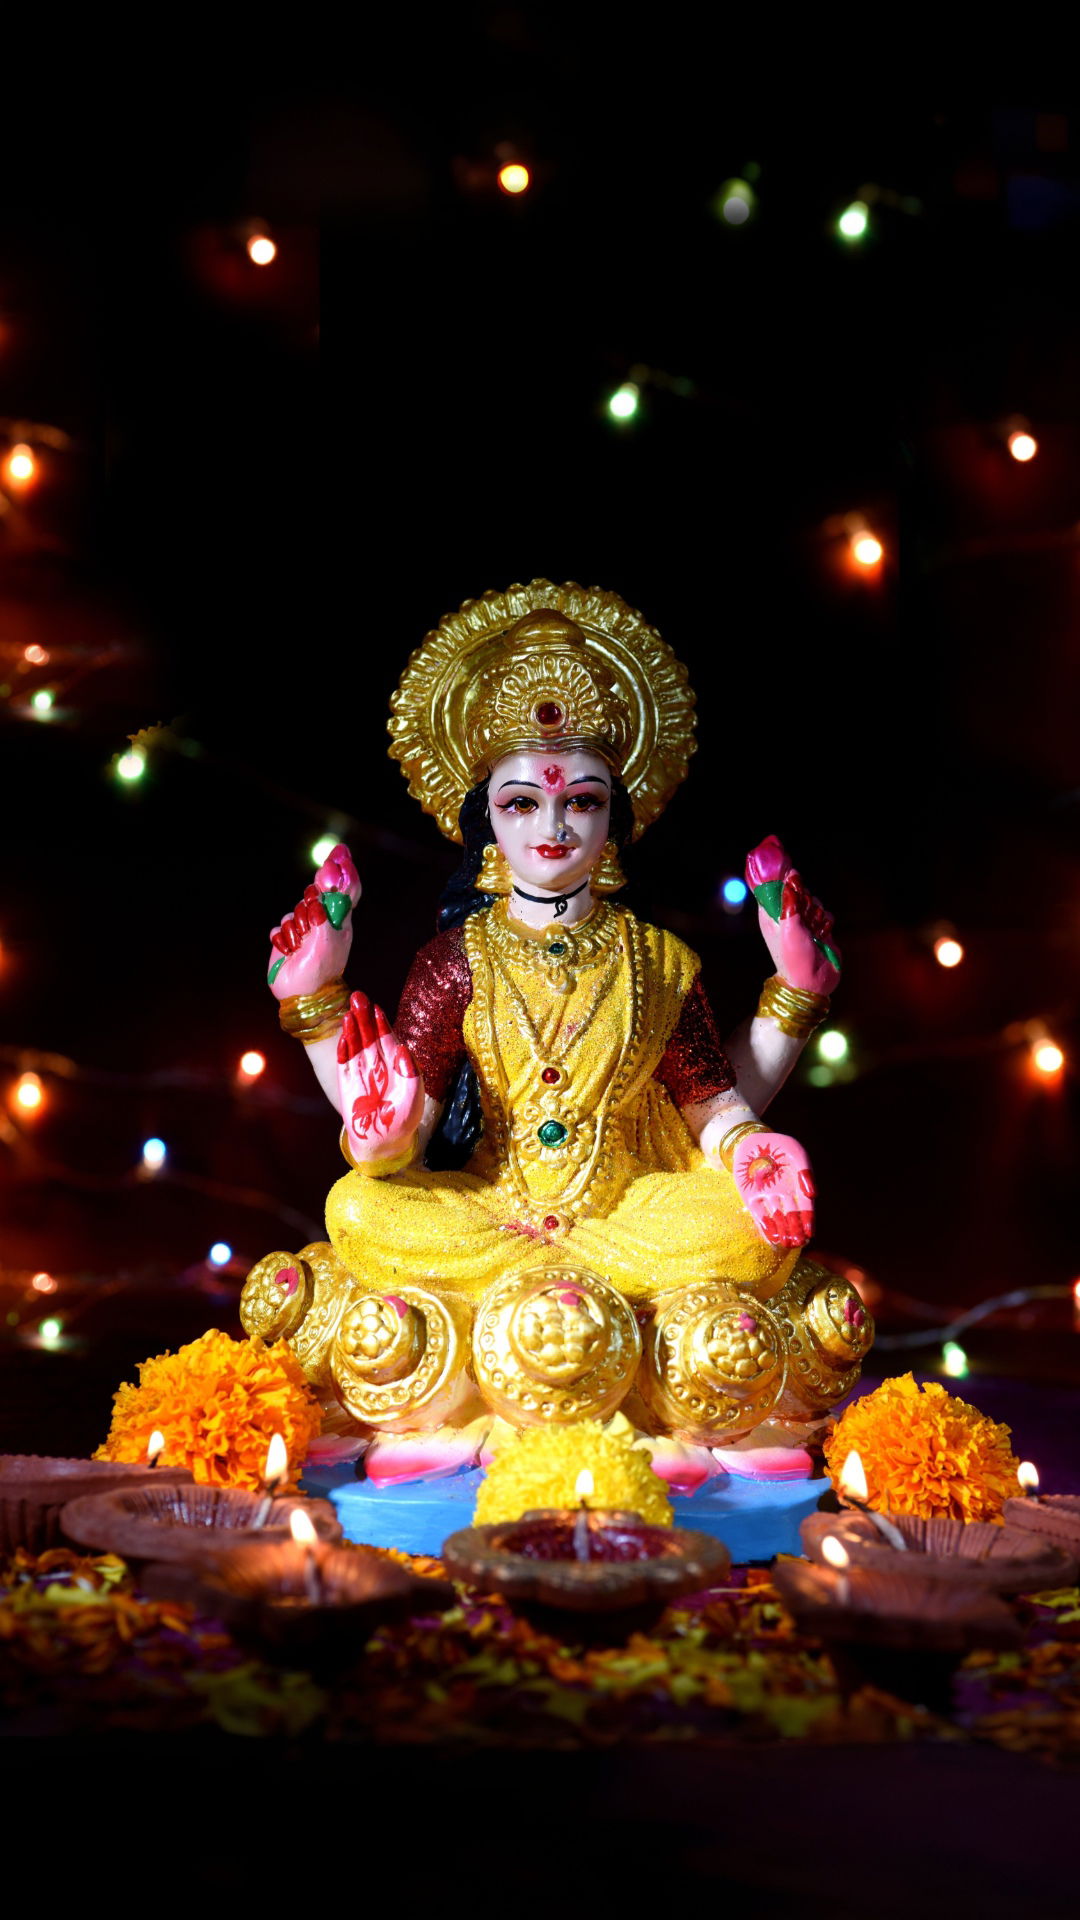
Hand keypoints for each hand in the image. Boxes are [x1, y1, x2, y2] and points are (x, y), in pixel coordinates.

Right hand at [267, 845, 361, 1000]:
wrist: (302, 996)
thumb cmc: (319, 972)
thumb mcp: (326, 945)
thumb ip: (323, 920)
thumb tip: (319, 901)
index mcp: (341, 921)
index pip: (346, 889)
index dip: (343, 870)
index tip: (340, 853)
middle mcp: (324, 922)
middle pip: (317, 894)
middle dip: (312, 898)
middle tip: (313, 911)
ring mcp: (305, 929)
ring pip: (296, 909)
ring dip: (296, 926)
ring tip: (299, 945)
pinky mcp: (288, 937)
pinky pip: (281, 926)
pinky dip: (282, 938)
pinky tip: (288, 950)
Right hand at [338, 991, 423, 1161]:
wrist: (384, 1141)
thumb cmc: (402, 1119)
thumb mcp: (413, 1096)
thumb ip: (410, 1072)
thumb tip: (402, 1048)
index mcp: (396, 1065)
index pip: (388, 1039)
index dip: (382, 1024)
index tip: (377, 1008)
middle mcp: (378, 1064)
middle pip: (370, 1036)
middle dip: (364, 1017)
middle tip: (358, 997)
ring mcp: (361, 1073)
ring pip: (356, 1045)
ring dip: (352, 1029)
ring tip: (348, 1012)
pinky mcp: (348, 1084)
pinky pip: (344, 1063)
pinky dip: (344, 1050)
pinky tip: (343, 1037)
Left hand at [730, 1128, 814, 1248]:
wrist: (752, 1140)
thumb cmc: (779, 1146)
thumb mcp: (797, 1153)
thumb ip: (806, 1172)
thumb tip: (813, 1195)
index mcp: (796, 1186)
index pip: (805, 1207)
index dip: (808, 1220)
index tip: (810, 1233)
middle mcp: (783, 1195)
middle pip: (791, 1217)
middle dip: (795, 1230)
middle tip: (798, 1242)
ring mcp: (767, 1197)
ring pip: (776, 1218)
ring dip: (782, 1231)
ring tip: (786, 1243)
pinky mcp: (750, 1197)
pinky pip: (759, 1213)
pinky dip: (766, 1225)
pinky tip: (772, 1237)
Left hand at [745, 835, 839, 996]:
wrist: (812, 983)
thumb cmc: (793, 958)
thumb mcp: (788, 928)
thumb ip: (790, 903)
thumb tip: (791, 878)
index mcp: (769, 913)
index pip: (767, 881)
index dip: (772, 864)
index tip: (774, 844)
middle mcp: (783, 913)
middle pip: (793, 886)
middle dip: (802, 894)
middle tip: (803, 911)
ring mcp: (801, 919)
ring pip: (812, 898)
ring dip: (815, 910)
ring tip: (813, 930)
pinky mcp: (817, 926)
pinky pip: (824, 911)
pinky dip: (825, 920)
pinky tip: (823, 933)